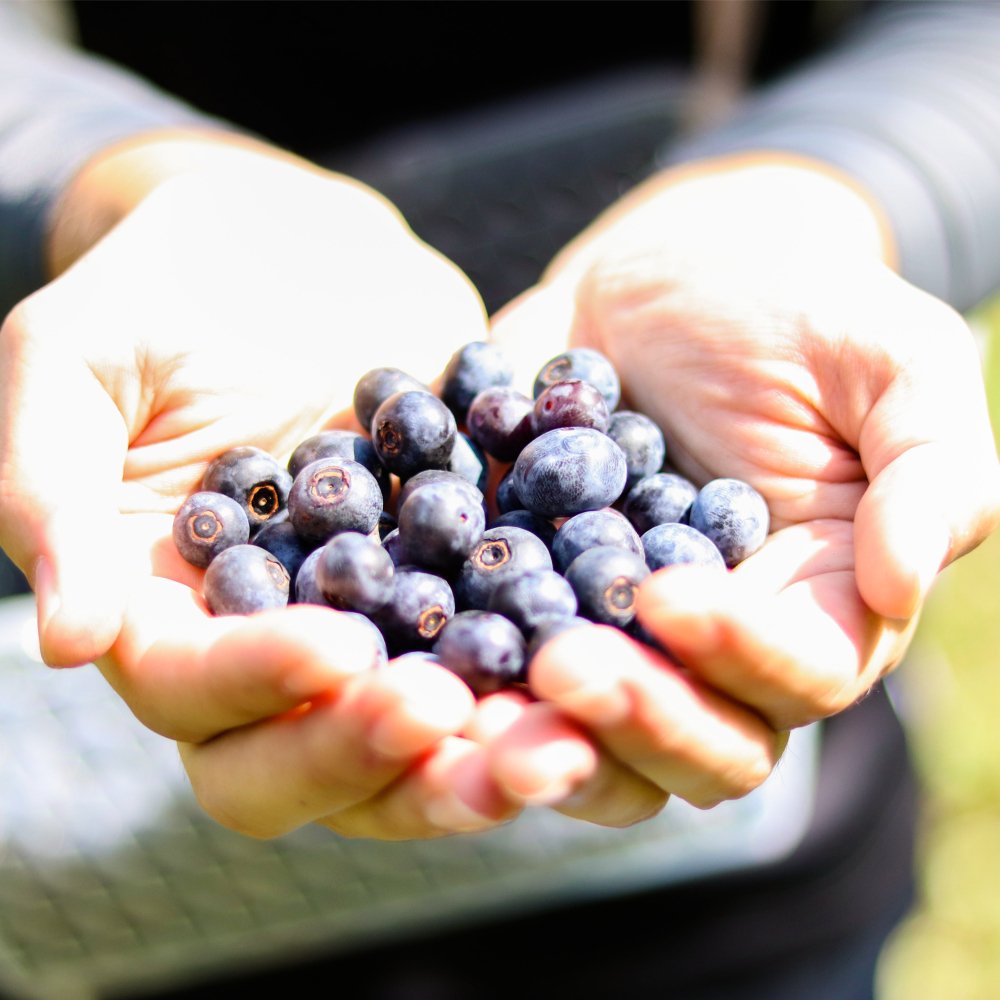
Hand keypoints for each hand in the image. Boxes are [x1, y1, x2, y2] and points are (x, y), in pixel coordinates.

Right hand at [0, 131, 519, 837]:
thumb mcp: (73, 362)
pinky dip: (547, 666)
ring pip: (415, 735)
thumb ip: (51, 493)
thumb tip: (68, 641)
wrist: (288, 251)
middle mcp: (266, 650)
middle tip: (455, 719)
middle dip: (375, 754)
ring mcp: (371, 627)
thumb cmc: (159, 294)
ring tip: (558, 739)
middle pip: (306, 758)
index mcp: (163, 617)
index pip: (197, 693)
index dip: (261, 684)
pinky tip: (610, 658)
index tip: (340, 648)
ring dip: (482, 752)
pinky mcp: (456, 584)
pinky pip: (501, 648)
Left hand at [486, 154, 999, 821]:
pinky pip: (501, 671)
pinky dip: (460, 681)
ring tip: (474, 705)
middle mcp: (721, 652)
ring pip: (594, 736)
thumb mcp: (892, 362)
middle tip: (563, 666)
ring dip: (540, 736)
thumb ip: (930, 471)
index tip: (672, 596)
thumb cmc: (794, 308)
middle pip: (697, 741)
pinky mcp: (534, 609)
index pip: (803, 675)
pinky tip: (407, 661)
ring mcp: (621, 640)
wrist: (663, 279)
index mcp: (819, 605)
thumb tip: (902, 586)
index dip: (745, 655)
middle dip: (635, 715)